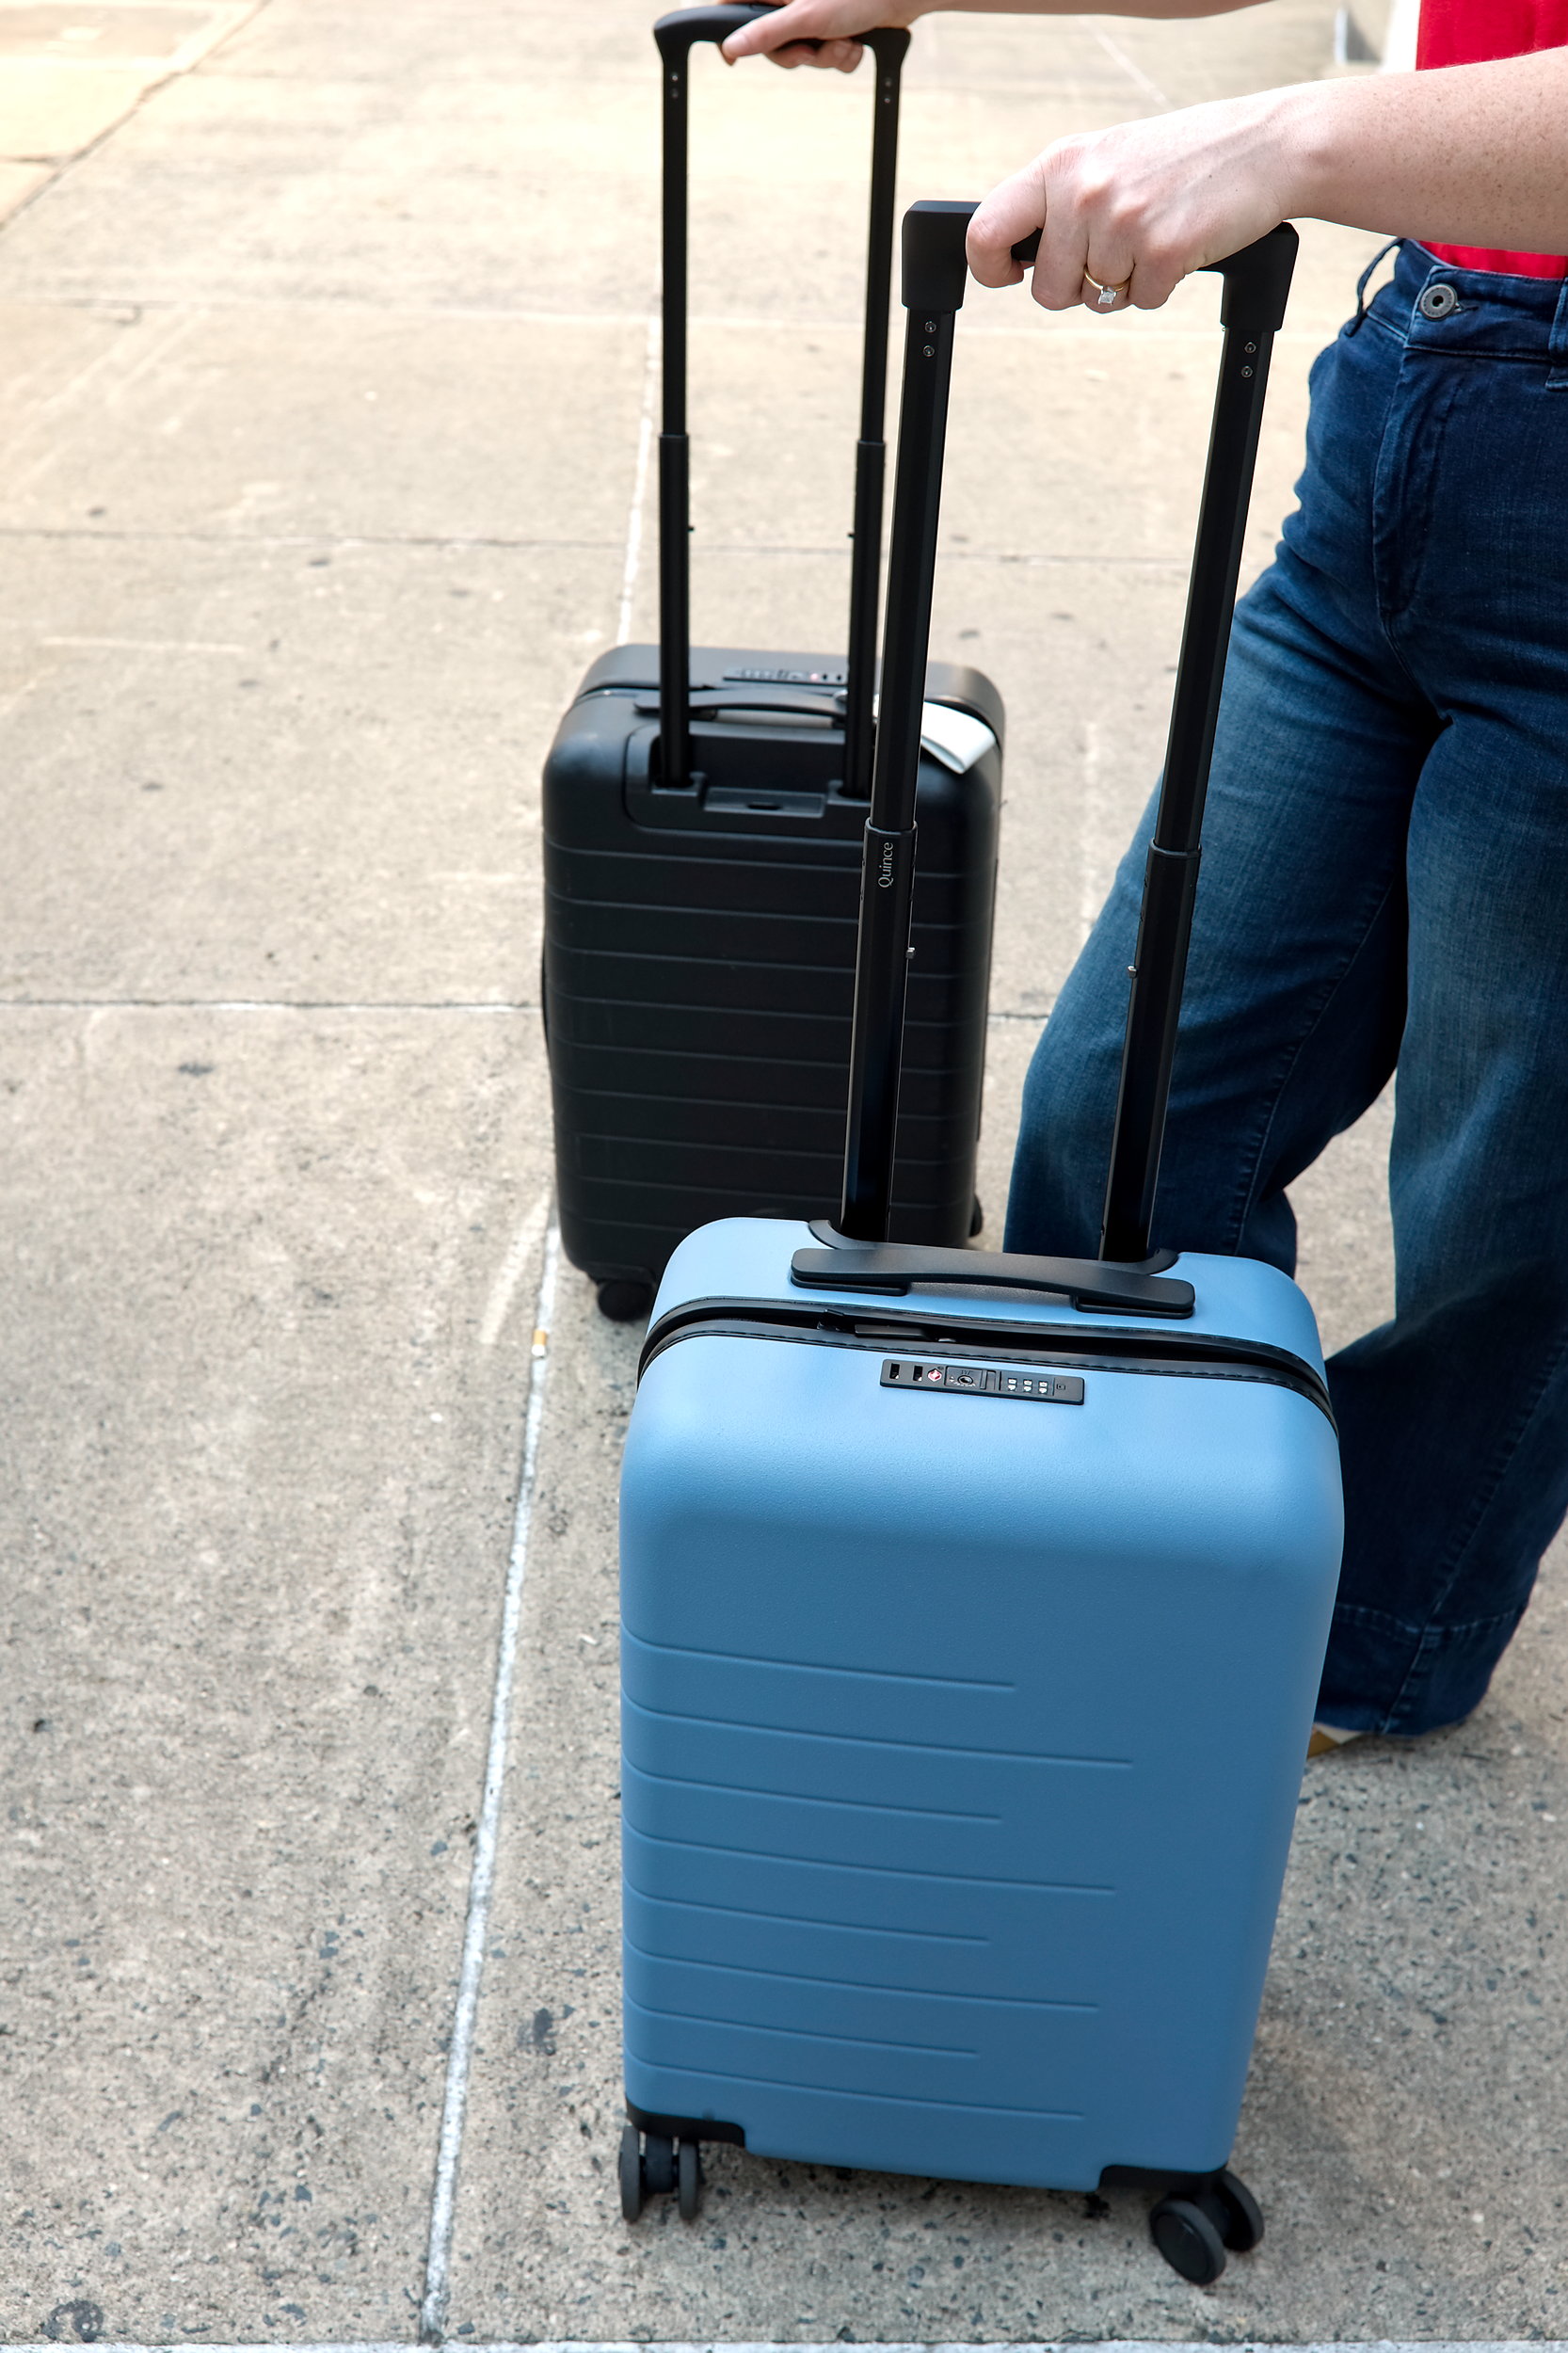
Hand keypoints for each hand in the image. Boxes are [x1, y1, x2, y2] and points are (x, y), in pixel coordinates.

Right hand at [720, 0, 920, 73]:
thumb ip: (766, 33)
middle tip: (813, 49)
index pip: (735, 7)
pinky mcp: (835, 27)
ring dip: (826, 57)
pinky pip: (827, 55)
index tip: (732, 60)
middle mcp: (791, 0)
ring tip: (844, 41)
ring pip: (802, 53)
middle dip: (798, 55)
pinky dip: (842, 57)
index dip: (730, 35)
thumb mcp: (805, 17)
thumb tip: (731, 46)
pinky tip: (856, 44)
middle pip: (772, 43)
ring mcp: (814, 14)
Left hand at [967, 88, 1307, 311]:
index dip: (991, 268)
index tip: (1011, 275)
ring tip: (1157, 234)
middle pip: (1048, 291)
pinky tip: (1181, 243)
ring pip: (1097, 300)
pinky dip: (1162, 286)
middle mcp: (1083, 191)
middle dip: (1079, 288)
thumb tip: (1016, 256)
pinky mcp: (1161, 250)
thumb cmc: (1183, 158)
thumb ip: (1059, 200)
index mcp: (1061, 164)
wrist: (1265, 146)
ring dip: (1127, 283)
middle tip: (1117, 252)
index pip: (987, 230)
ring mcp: (1122, 221)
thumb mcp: (1107, 159)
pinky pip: (1141, 303)